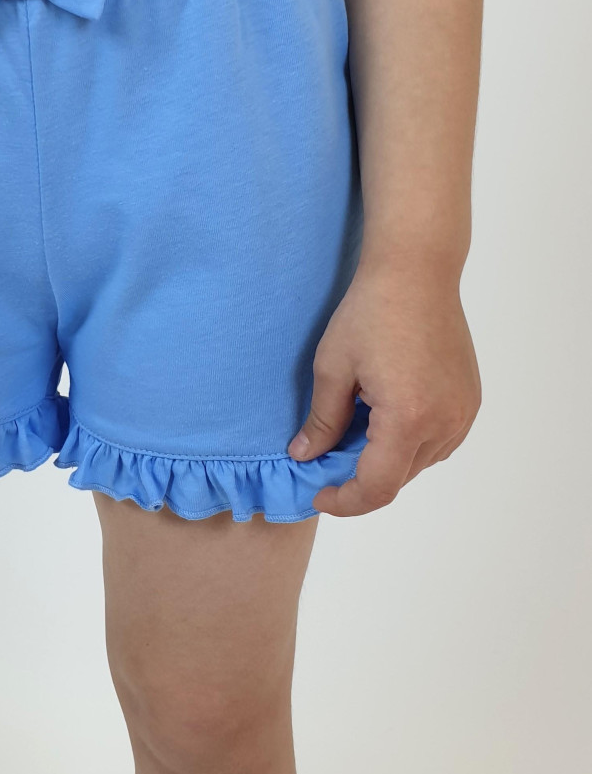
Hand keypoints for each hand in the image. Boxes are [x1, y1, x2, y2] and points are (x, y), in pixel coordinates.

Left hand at [288, 255, 480, 516]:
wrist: (416, 272)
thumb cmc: (370, 312)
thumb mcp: (332, 368)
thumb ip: (322, 421)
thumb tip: (305, 456)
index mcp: (407, 418)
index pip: (378, 488)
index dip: (345, 501)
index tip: (318, 495)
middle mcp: (444, 422)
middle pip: (398, 478)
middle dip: (359, 479)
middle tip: (323, 463)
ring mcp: (463, 412)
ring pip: (419, 462)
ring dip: (384, 461)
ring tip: (352, 434)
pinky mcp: (469, 401)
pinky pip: (437, 441)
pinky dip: (407, 443)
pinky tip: (381, 420)